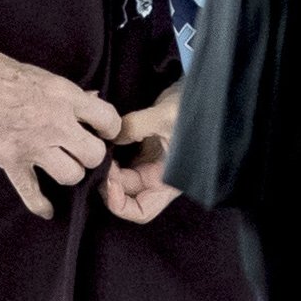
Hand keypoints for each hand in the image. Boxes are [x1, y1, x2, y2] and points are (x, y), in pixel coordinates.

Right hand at [0, 47, 119, 219]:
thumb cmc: (9, 76)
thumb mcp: (48, 78)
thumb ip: (73, 96)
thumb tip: (95, 102)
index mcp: (65, 98)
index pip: (108, 120)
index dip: (109, 128)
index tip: (102, 131)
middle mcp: (54, 123)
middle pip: (93, 154)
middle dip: (91, 155)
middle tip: (82, 149)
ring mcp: (33, 145)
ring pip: (71, 175)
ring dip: (69, 172)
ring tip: (62, 164)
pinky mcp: (12, 161)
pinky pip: (31, 193)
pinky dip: (40, 204)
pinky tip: (47, 209)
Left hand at [103, 83, 182, 223]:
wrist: (201, 89)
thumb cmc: (193, 107)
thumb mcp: (164, 116)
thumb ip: (133, 127)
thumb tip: (110, 137)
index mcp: (169, 181)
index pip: (140, 211)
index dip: (119, 204)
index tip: (107, 180)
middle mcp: (158, 177)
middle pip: (124, 193)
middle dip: (108, 179)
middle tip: (99, 157)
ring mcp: (150, 164)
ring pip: (119, 176)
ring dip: (107, 166)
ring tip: (98, 146)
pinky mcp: (144, 148)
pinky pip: (121, 159)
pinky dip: (110, 152)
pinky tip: (103, 138)